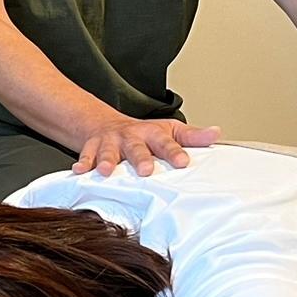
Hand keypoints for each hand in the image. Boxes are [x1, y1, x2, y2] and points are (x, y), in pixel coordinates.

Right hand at [71, 117, 220, 176]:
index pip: (166, 143)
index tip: (183, 163)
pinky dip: (82, 163)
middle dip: (139, 159)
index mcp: (153, 135)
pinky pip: (85, 156)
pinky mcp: (92, 148)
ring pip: (108, 152)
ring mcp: (110, 143)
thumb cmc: (144, 134)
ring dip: (106, 161)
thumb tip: (217, 134)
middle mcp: (131, 137)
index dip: (175, 152)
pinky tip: (80, 171)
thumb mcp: (170, 131)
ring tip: (105, 171)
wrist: (107, 125)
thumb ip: (192, 136)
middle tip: (145, 170)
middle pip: (136, 148)